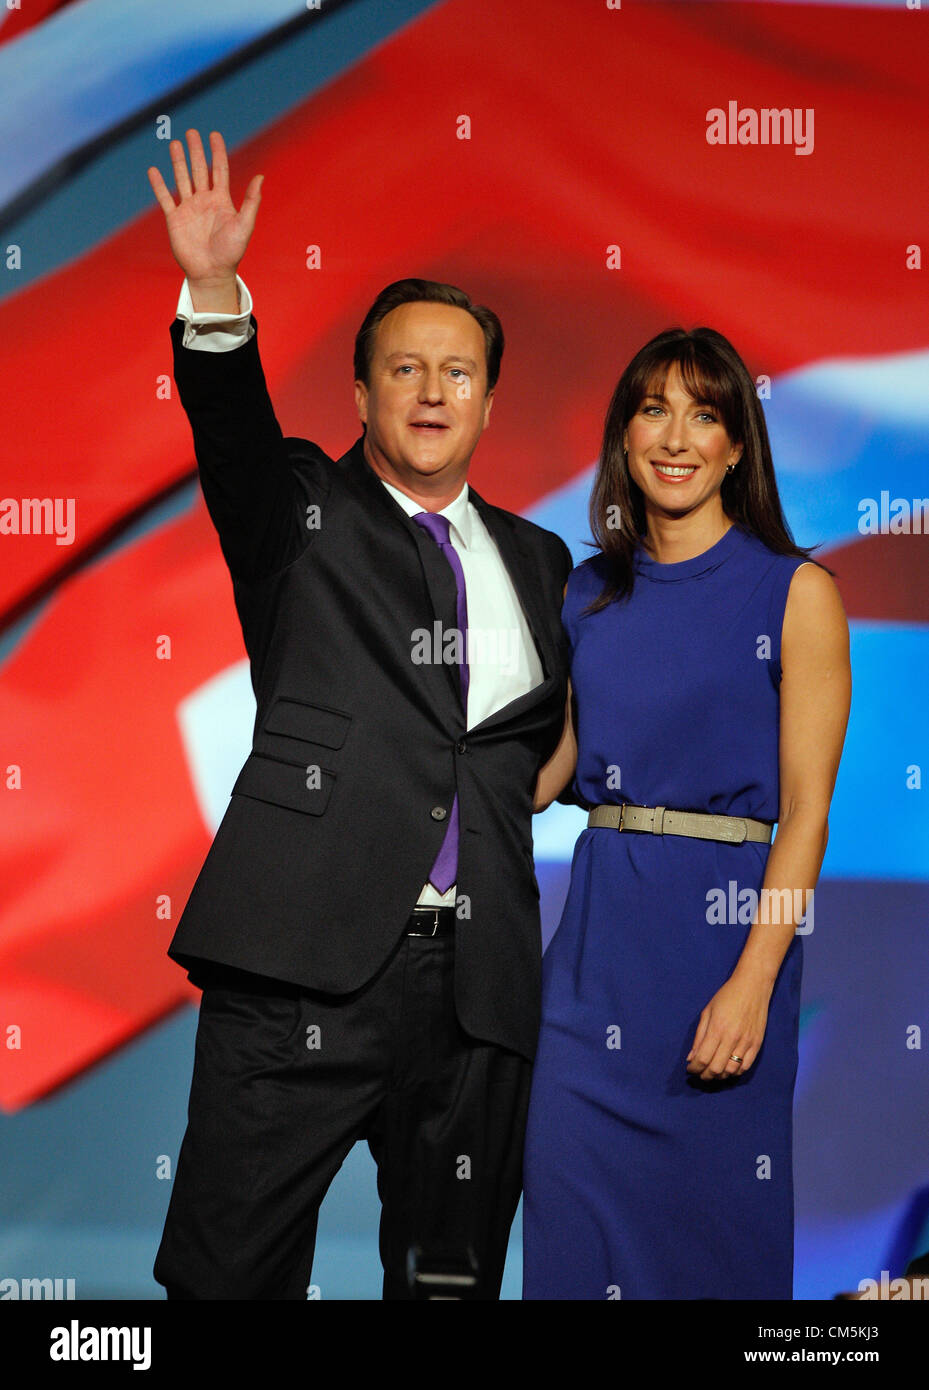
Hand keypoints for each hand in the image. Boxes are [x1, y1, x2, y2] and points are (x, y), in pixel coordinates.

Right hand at [147, 129, 262, 303]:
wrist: (212, 273)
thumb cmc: (231, 252)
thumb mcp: (245, 225)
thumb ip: (252, 201)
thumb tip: (261, 176)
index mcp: (221, 201)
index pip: (219, 170)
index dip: (217, 152)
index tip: (214, 135)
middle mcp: (204, 201)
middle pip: (199, 170)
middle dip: (196, 151)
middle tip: (191, 132)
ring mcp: (188, 209)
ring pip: (182, 179)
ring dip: (178, 162)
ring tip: (175, 143)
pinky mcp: (174, 219)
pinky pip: (165, 198)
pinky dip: (159, 185)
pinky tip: (153, 171)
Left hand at [685, 971, 771, 1079]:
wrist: (752, 987)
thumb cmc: (727, 996)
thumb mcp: (707, 1012)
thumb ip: (699, 1037)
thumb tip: (691, 1058)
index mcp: (717, 1028)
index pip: (702, 1058)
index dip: (694, 1068)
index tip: (690, 1069)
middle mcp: (732, 1038)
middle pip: (716, 1068)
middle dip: (705, 1075)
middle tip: (700, 1073)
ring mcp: (746, 1042)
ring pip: (731, 1071)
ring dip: (719, 1076)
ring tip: (713, 1073)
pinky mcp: (757, 1044)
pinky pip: (746, 1067)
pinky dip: (735, 1073)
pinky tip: (728, 1069)